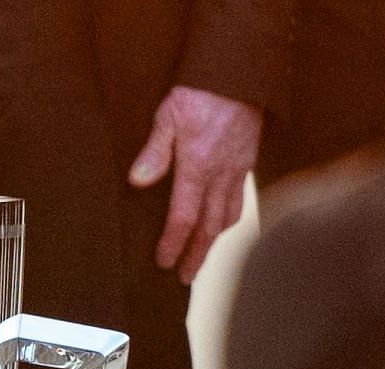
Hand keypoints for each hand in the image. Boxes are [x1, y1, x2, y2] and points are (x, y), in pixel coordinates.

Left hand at [128, 86, 262, 283]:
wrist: (240, 73)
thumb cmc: (201, 91)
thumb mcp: (169, 116)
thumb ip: (154, 151)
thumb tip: (138, 181)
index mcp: (197, 167)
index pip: (184, 218)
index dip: (173, 244)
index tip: (163, 261)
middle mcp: (220, 175)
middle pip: (208, 227)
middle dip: (196, 255)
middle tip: (185, 278)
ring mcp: (236, 171)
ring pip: (226, 217)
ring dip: (213, 242)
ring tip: (201, 257)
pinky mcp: (246, 164)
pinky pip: (238, 200)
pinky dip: (228, 219)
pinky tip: (219, 225)